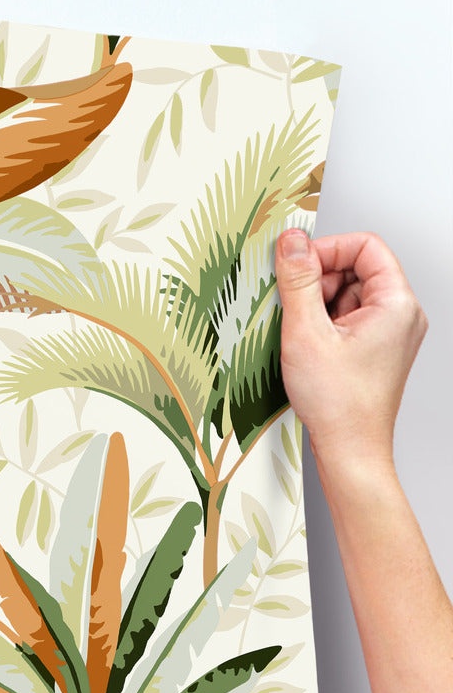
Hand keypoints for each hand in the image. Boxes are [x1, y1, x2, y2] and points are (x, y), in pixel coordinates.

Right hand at [275, 228, 427, 474]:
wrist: (350, 450)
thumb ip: (298, 281)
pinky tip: (307, 347)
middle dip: (318, 281)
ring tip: (301, 335)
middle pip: (356, 270)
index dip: (327, 250)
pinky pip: (346, 320)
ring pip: (348, 295)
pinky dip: (322, 325)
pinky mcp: (374, 350)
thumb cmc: (338, 404)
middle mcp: (400, 315)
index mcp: (396, 304)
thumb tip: (291, 242)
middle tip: (293, 306)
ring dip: (317, 306)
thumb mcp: (306, 333)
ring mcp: (389, 334)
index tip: (295, 265)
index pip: (365, 247)